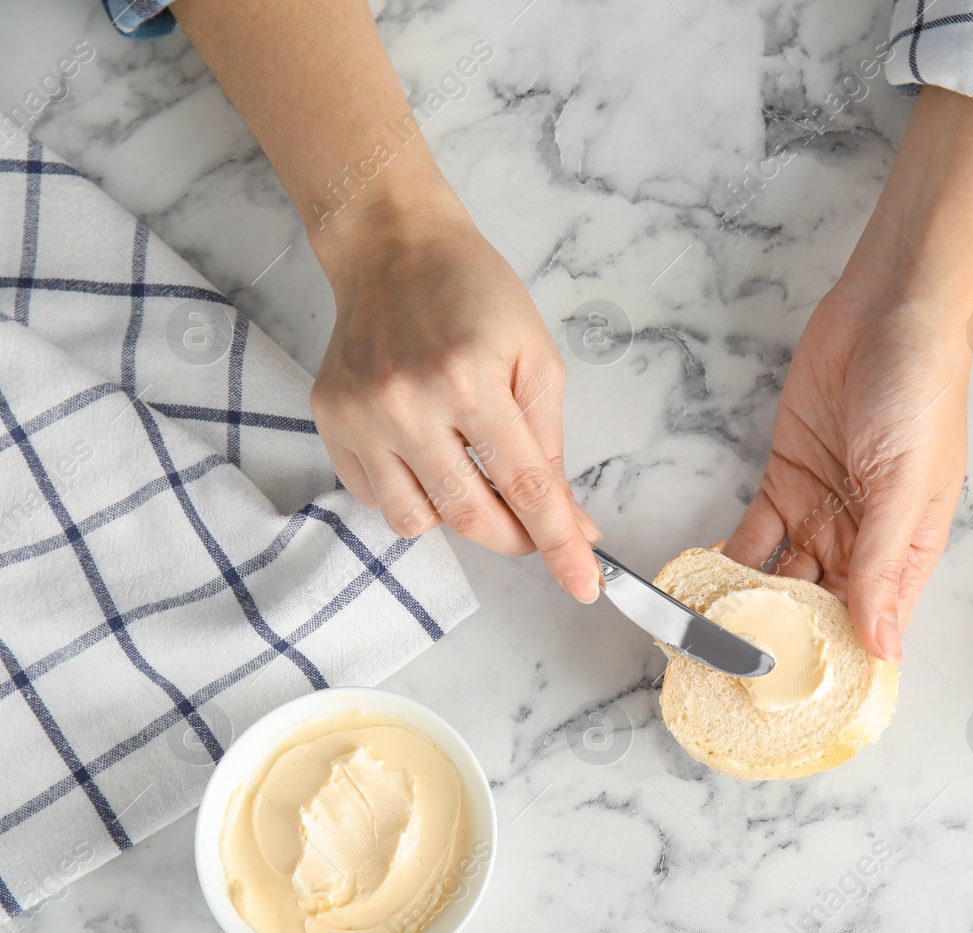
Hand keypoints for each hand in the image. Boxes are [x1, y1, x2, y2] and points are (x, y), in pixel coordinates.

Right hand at [309, 193, 601, 601]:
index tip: (584, 586)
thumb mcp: (535, 358)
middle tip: (536, 532)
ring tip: (470, 470)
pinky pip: (376, 498)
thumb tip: (571, 520)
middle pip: (471, 516)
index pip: (526, 486)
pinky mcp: (330, 421)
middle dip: (515, 539)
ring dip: (457, 515)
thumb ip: (551, 445)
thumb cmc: (474, 295)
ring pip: (418, 521)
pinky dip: (411, 494)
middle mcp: (409, 404)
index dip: (558, 544)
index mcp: (471, 381)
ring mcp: (361, 416)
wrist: (392, 249)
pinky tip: (427, 454)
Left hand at [724, 88, 972, 658]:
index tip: (803, 701)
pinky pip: (754, 533)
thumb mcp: (908, 488)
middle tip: (739, 680)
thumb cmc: (922, 392)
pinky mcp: (784, 478)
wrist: (889, 310)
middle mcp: (863, 538)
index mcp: (907, 549)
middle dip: (785, 641)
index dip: (842, 662)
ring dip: (750, 606)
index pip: (874, 623)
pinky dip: (729, 560)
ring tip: (711, 643)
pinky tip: (703, 588)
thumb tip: (881, 645)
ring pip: (781, 575)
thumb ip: (883, 566)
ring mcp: (822, 509)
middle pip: (820, 607)